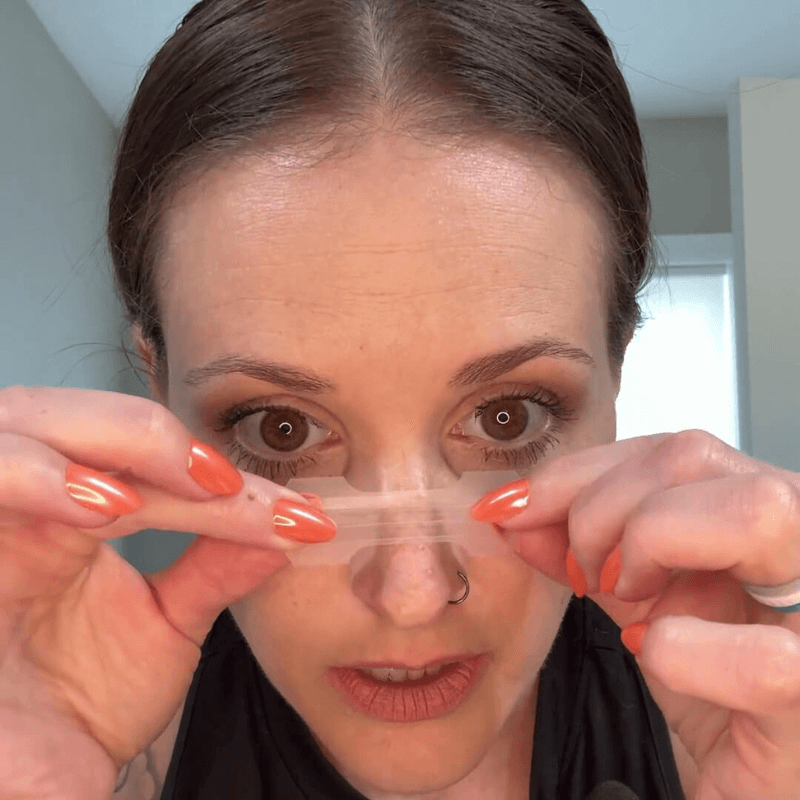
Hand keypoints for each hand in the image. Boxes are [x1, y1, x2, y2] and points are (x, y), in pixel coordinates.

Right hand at [0, 386, 334, 799]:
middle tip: (225, 481)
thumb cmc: (76, 709)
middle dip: (150, 435)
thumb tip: (286, 528)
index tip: (285, 507)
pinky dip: (35, 476)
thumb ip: (214, 572)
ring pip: (17, 422)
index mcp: (68, 516)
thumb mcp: (160, 631)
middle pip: (65, 413)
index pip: (136, 459)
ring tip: (176, 490)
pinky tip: (102, 506)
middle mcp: (21, 508)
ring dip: (106, 443)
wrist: (28, 785)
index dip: (206, 466)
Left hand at [475, 430, 799, 799]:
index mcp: (765, 516)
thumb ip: (583, 547)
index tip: (512, 507)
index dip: (580, 471)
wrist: (755, 783)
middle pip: (695, 455)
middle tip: (579, 571)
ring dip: (650, 549)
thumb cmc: (716, 692)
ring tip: (626, 601)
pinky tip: (657, 656)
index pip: (671, 447)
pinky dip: (680, 652)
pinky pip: (763, 657)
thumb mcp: (640, 599)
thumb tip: (514, 509)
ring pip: (754, 511)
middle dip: (601, 509)